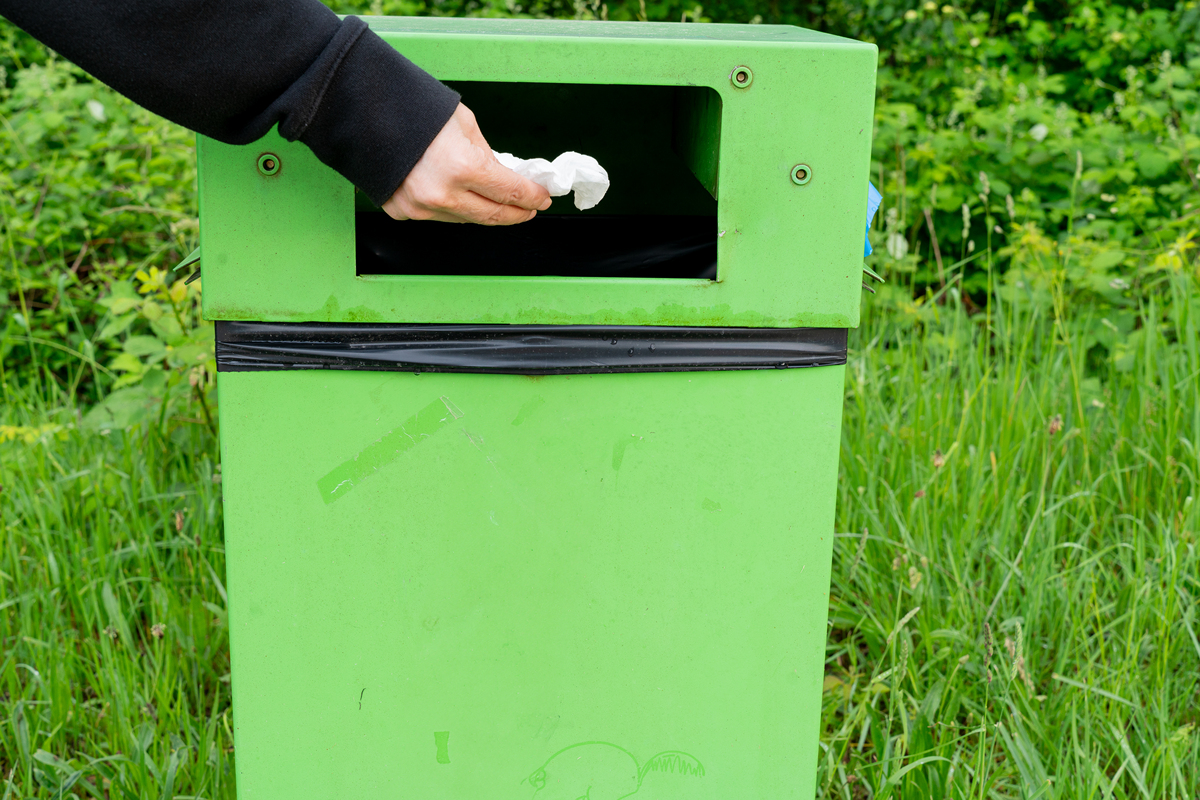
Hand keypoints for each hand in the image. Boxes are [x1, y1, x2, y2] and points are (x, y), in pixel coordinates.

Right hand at [383, 103, 550, 224]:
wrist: (361, 110)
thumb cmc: (412, 109)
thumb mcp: (464, 125)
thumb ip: (486, 156)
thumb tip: (501, 177)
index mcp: (463, 168)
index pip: (510, 192)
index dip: (531, 197)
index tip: (542, 198)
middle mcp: (442, 195)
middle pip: (492, 215)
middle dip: (516, 213)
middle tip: (528, 209)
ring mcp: (420, 208)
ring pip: (466, 220)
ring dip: (486, 212)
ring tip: (498, 203)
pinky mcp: (402, 212)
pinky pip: (438, 216)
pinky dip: (454, 209)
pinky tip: (461, 198)